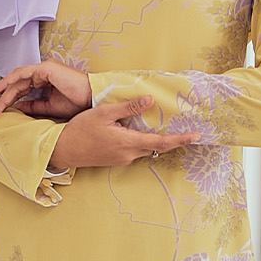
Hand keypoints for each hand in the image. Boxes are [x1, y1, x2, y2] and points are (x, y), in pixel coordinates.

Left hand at [0, 58, 91, 120]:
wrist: (92, 99)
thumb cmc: (77, 102)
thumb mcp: (49, 107)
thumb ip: (33, 106)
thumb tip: (16, 107)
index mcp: (46, 80)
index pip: (23, 89)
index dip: (10, 99)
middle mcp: (44, 72)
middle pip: (18, 84)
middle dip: (3, 97)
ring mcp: (44, 68)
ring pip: (18, 79)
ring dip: (4, 91)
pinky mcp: (46, 68)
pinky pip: (23, 73)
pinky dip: (11, 80)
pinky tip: (1, 89)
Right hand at [47, 97, 199, 169]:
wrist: (63, 150)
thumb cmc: (80, 130)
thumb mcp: (104, 113)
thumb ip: (129, 108)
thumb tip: (149, 101)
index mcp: (128, 142)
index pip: (162, 142)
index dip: (181, 139)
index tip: (196, 136)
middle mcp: (129, 154)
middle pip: (156, 145)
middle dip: (171, 138)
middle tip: (185, 129)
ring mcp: (123, 159)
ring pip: (145, 146)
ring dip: (153, 137)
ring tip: (158, 124)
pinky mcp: (117, 159)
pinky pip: (134, 149)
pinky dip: (140, 139)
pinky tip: (135, 129)